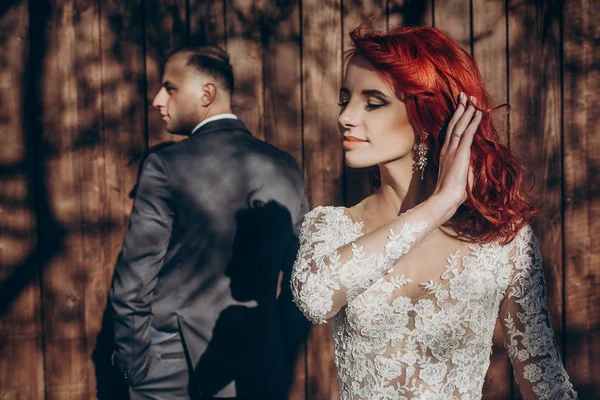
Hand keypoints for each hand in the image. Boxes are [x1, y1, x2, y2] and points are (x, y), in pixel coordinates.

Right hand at [432, 92, 481, 221]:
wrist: (445, 198)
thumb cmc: (452, 193)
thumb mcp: (460, 178)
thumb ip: (466, 170)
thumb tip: (472, 168)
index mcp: (445, 154)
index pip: (451, 131)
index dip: (456, 118)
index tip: (461, 107)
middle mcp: (447, 148)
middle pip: (454, 124)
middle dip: (460, 108)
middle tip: (464, 96)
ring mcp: (452, 150)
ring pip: (460, 125)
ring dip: (467, 111)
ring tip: (472, 99)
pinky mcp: (460, 153)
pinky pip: (468, 133)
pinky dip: (474, 122)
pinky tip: (478, 113)